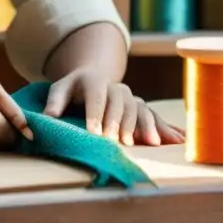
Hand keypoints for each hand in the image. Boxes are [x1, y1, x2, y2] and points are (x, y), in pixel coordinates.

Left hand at [43, 68, 183, 146]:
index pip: (96, 97)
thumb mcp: (60, 90)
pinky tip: (176, 141)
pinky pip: (153, 116)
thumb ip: (54, 103)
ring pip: (139, 108)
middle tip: (117, 142)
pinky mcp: (140, 106)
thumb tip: (47, 118)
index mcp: (93, 80)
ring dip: (143, 126)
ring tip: (146, 144)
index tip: (94, 134)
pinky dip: (164, 128)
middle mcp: (115, 86)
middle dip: (119, 123)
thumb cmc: (72, 90)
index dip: (95, 115)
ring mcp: (130, 96)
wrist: (93, 78)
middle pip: (119, 103)